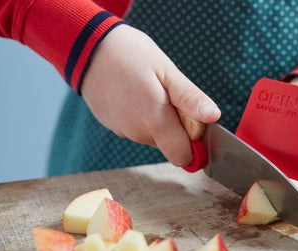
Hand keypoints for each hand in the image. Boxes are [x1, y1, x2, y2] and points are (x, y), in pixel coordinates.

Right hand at [80, 24, 219, 166]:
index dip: (194, 143)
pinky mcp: (113, 125)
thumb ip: (190, 98)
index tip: (193, 120)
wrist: (85, 46)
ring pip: (154, 136)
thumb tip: (213, 117)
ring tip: (149, 90)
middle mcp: (137, 132)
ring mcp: (123, 131)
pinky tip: (136, 93)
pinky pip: (138, 128)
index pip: (183, 156)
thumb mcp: (167, 71)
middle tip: (168, 95)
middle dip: (177, 126)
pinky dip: (143, 116)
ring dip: (160, 119)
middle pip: (170, 145)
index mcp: (154, 121)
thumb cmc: (128, 54)